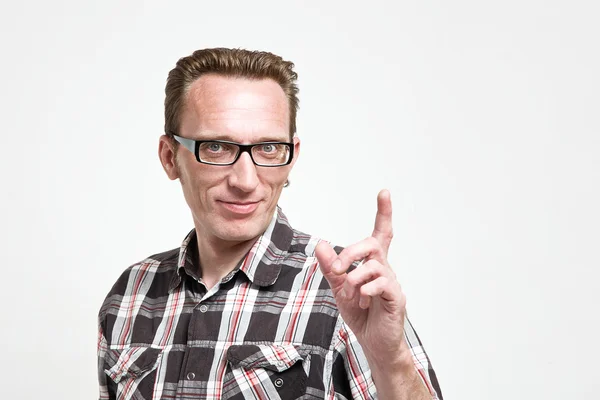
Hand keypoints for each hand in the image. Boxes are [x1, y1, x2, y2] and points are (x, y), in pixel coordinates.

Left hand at [315, 189, 409, 366]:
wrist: (374, 343)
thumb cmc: (362, 314)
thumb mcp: (339, 289)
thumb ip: (331, 268)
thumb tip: (320, 245)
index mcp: (373, 264)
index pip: (381, 233)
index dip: (383, 213)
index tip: (384, 193)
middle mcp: (385, 269)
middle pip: (373, 244)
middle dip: (351, 252)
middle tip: (337, 268)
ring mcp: (392, 283)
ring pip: (374, 264)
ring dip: (354, 277)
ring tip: (350, 294)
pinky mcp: (396, 298)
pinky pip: (383, 284)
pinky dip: (367, 289)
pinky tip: (362, 299)